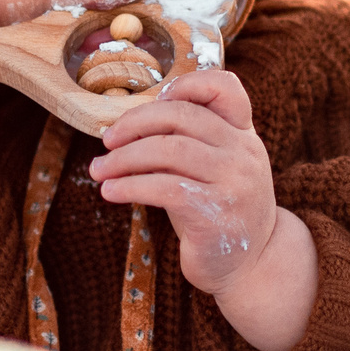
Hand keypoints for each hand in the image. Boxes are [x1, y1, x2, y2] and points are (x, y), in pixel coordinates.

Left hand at [88, 69, 317, 350]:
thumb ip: (187, 142)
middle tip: (107, 139)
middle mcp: (243, 154)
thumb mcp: (213, 169)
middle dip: (136, 123)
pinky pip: (164, 188)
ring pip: (168, 151)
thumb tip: (127, 127)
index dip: (187, 85)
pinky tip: (111, 191)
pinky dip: (130, 186)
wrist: (250, 265)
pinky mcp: (215, 214)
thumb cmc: (218, 211)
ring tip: (99, 170)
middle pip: (182, 116)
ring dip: (123, 158)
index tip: (156, 100)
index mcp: (243, 135)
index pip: (226, 88)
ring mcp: (233, 183)